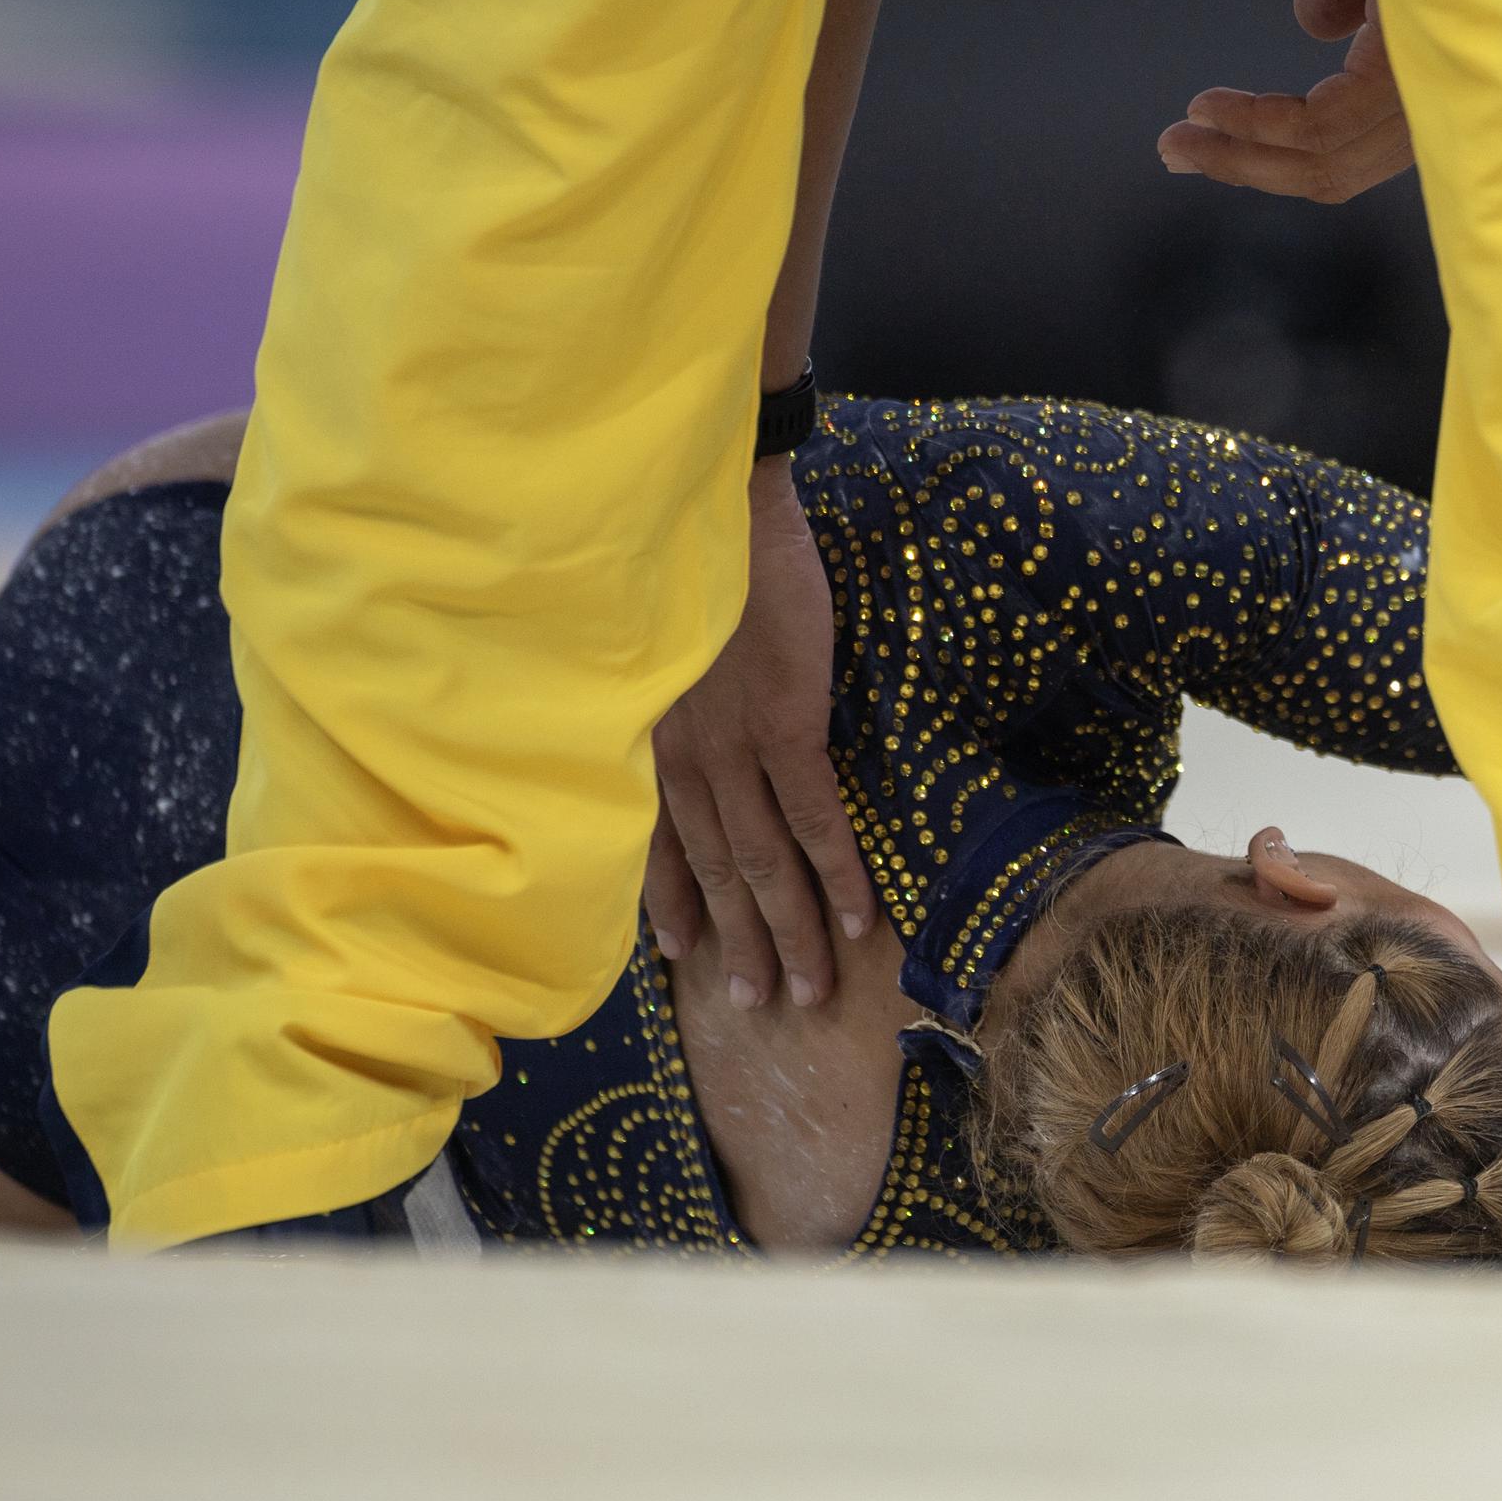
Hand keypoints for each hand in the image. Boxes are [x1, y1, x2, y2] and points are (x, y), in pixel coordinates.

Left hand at [645, 457, 874, 1007]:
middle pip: (715, 868)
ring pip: (761, 859)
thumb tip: (679, 734)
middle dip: (739, 941)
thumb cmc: (679, 559)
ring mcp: (734, 744)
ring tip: (812, 988)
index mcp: (647, 740)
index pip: (657, 843)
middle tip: (761, 1003)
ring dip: (789, 930)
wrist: (712, 498)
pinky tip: (856, 918)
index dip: (671, 905)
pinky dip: (834, 872)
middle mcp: (681, 756)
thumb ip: (658, 700)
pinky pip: (813, 814)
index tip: (680, 958)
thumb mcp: (646, 645)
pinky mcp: (785, 721)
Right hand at [1156, 0, 1414, 204]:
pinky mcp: (1410, 88)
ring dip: (1237, 154)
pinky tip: (1211, 109)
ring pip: (1319, 160)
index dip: (1279, 156)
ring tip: (1183, 138)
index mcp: (1435, 99)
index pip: (1352, 154)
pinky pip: (1317, 127)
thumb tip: (1312, 27)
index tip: (1217, 140)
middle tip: (1177, 152)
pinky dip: (1254, 124)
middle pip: (1331, 173)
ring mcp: (1425, 109)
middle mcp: (1435, 117)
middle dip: (1244, 168)